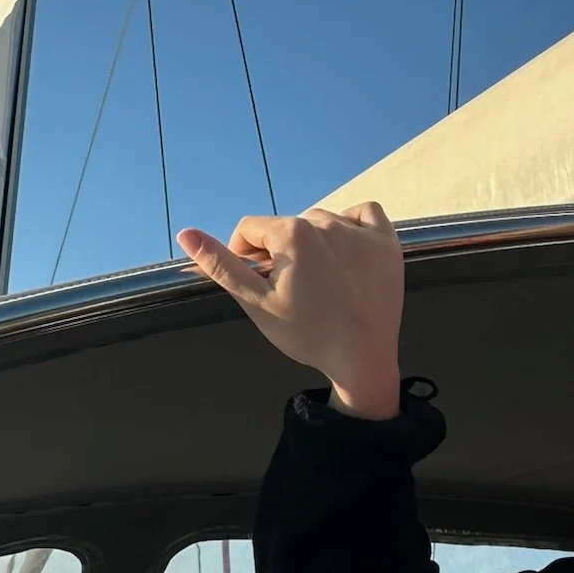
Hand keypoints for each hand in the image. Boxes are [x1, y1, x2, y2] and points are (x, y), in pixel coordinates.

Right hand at [177, 204, 404, 418]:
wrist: (363, 358)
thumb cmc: (307, 334)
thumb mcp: (255, 302)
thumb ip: (221, 265)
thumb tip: (186, 233)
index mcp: (291, 233)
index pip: (250, 229)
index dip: (245, 255)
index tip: (256, 282)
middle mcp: (326, 222)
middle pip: (286, 226)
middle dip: (280, 251)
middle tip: (291, 288)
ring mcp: (361, 232)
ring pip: (322, 220)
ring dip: (313, 240)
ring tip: (319, 278)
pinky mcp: (388, 243)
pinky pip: (366, 214)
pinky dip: (353, 224)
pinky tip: (347, 247)